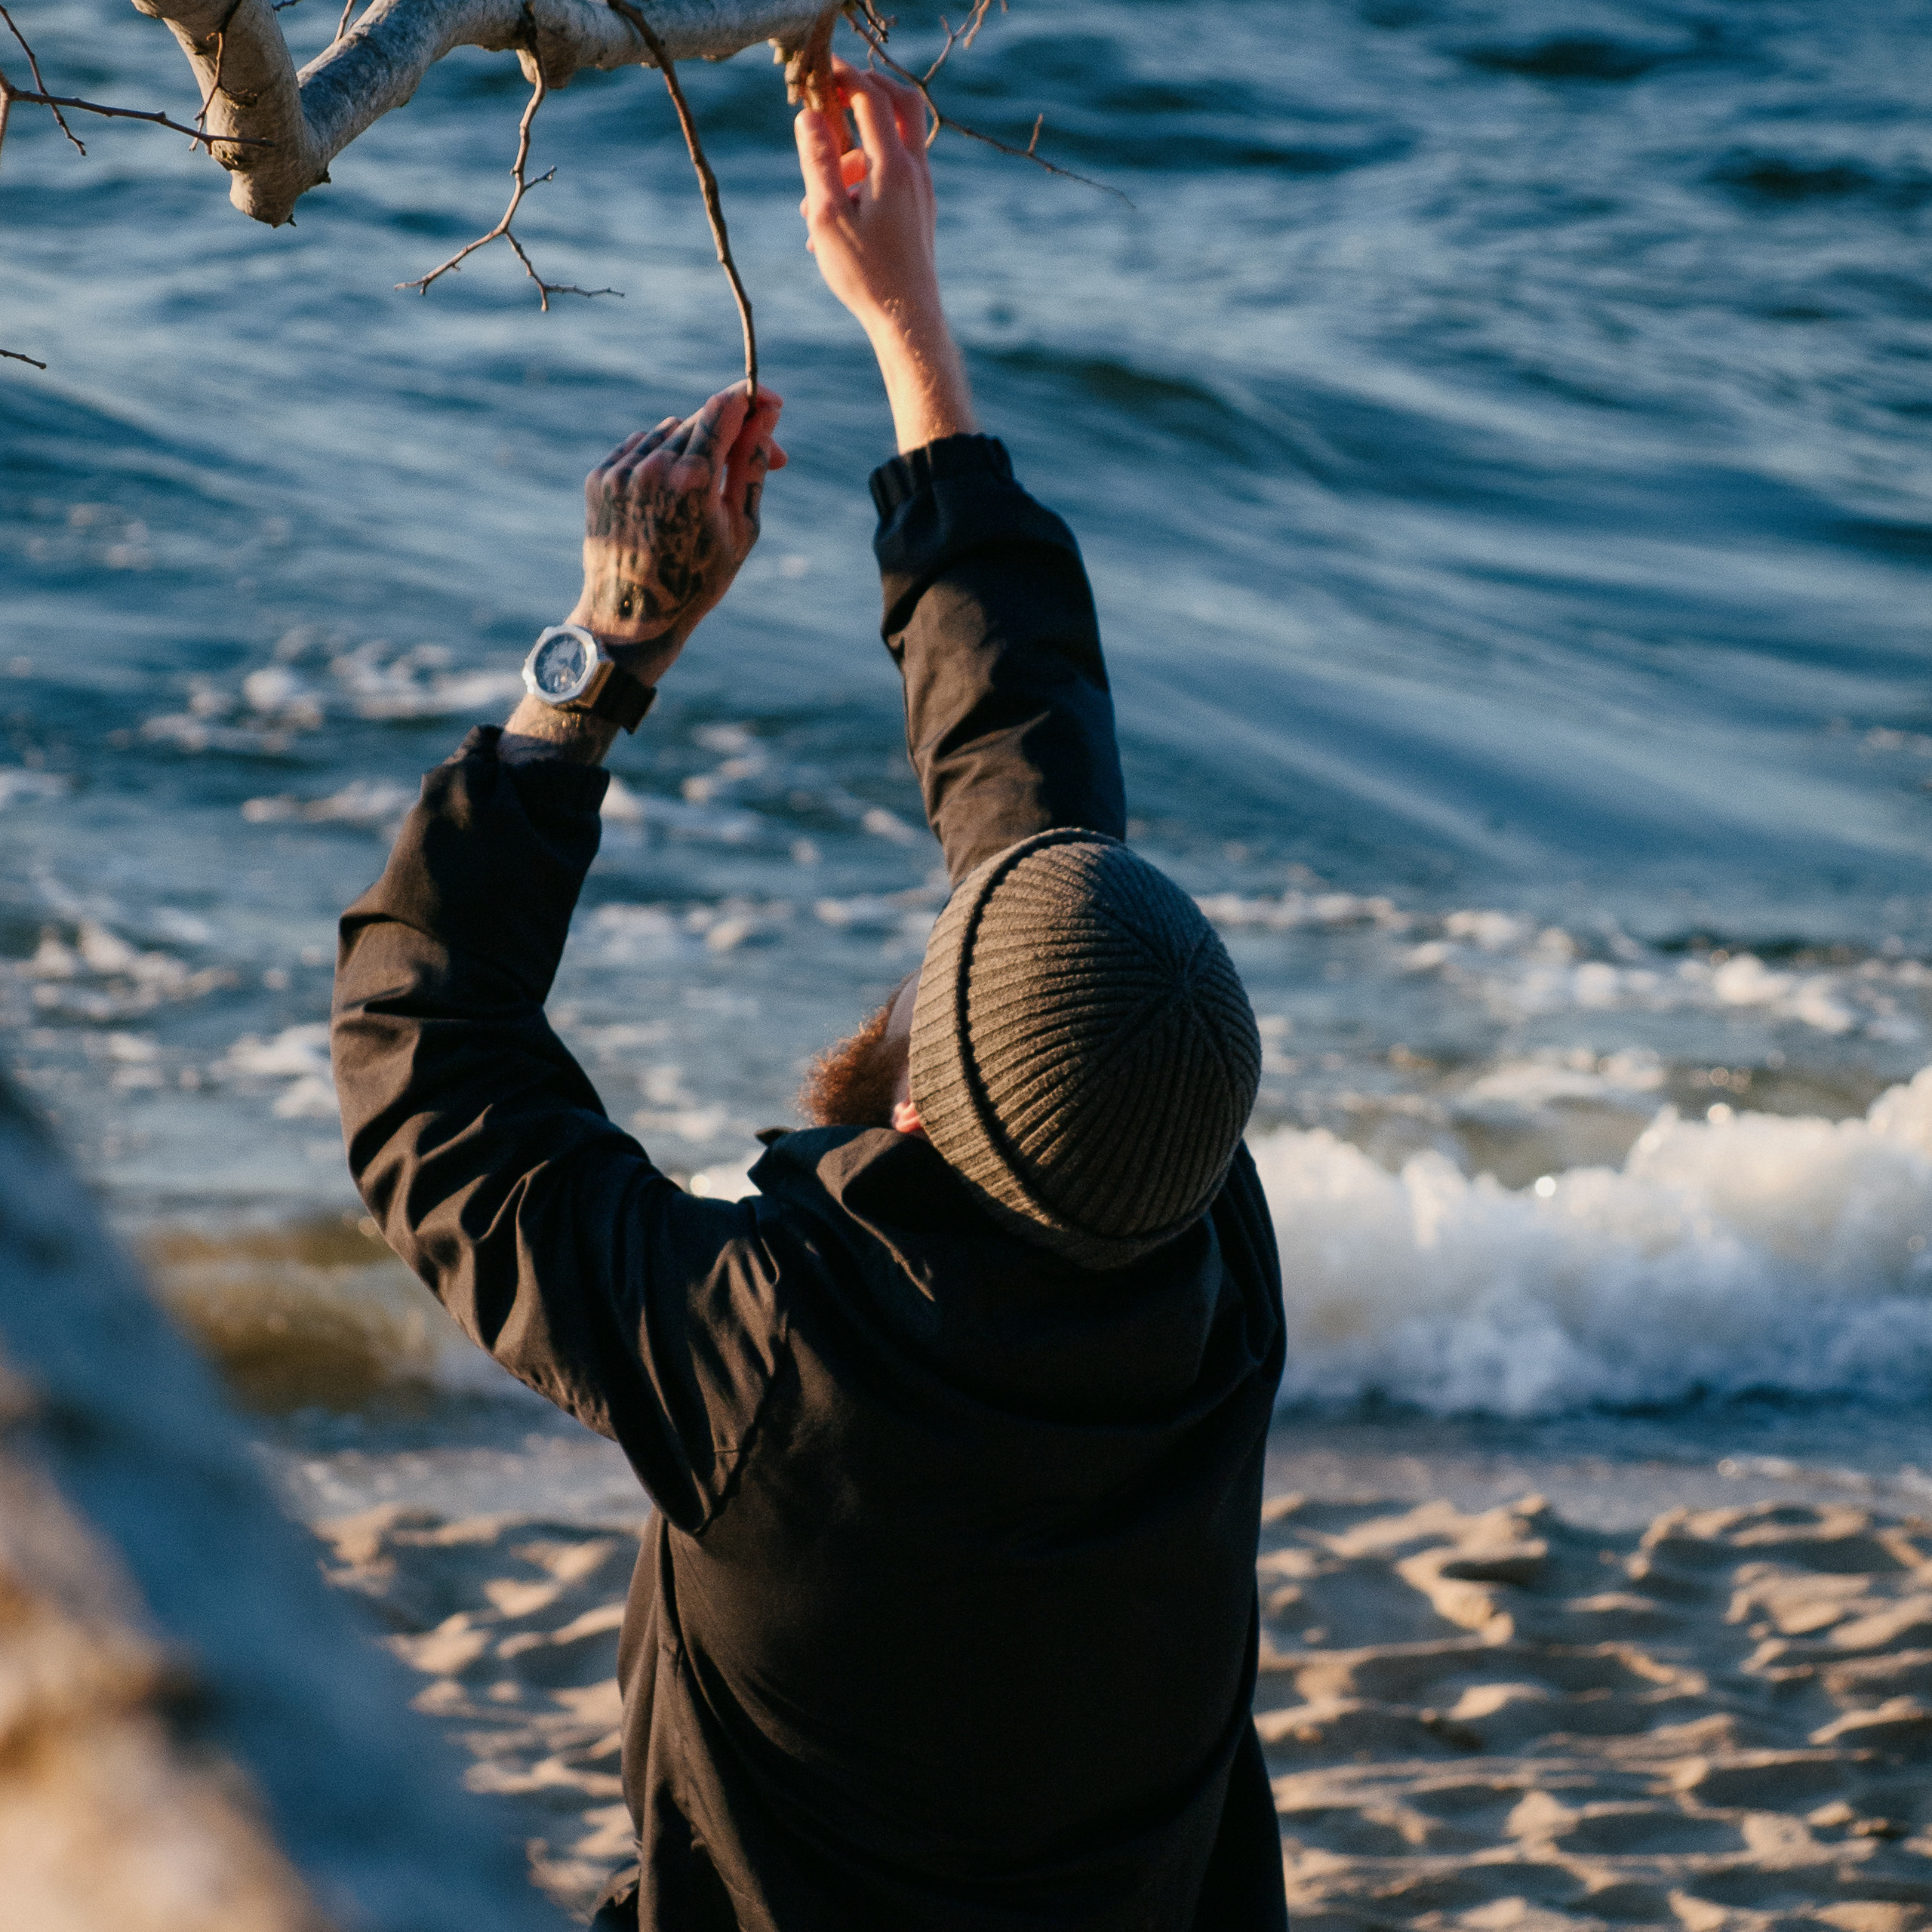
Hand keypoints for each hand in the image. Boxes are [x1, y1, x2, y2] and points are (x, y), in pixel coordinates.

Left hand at [567, 382, 785, 687]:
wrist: (632, 618)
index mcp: (692, 480)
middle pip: (699, 420)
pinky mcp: (599, 477)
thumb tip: (766, 415)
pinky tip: (672, 494)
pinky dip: (660, 457)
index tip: (768, 398)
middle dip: (731, 431)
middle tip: (756, 455)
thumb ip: (752, 464)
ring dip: (694, 446)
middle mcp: (652, 467)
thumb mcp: (741, 527)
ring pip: (668, 430)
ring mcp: (620, 471)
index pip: (723, 410)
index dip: (750, 398)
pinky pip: (639, 447)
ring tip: (706, 488)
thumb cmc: (697, 581)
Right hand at [795, 59, 975, 452]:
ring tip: (813, 198)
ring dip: (853, 152)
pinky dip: (864, 179)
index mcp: (893, 167)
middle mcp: (915, 172)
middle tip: (835, 93)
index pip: (872, 97)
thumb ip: (818, 161)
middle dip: (868, 89)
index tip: (820, 70)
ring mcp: (922, 192)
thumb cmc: (865, 275)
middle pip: (902, 104)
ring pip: (892, 145)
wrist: (908, 320)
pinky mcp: (920, 212)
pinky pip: (893, 176)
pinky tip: (832, 223)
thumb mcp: (828, 216)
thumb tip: (807, 115)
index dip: (845, 75)